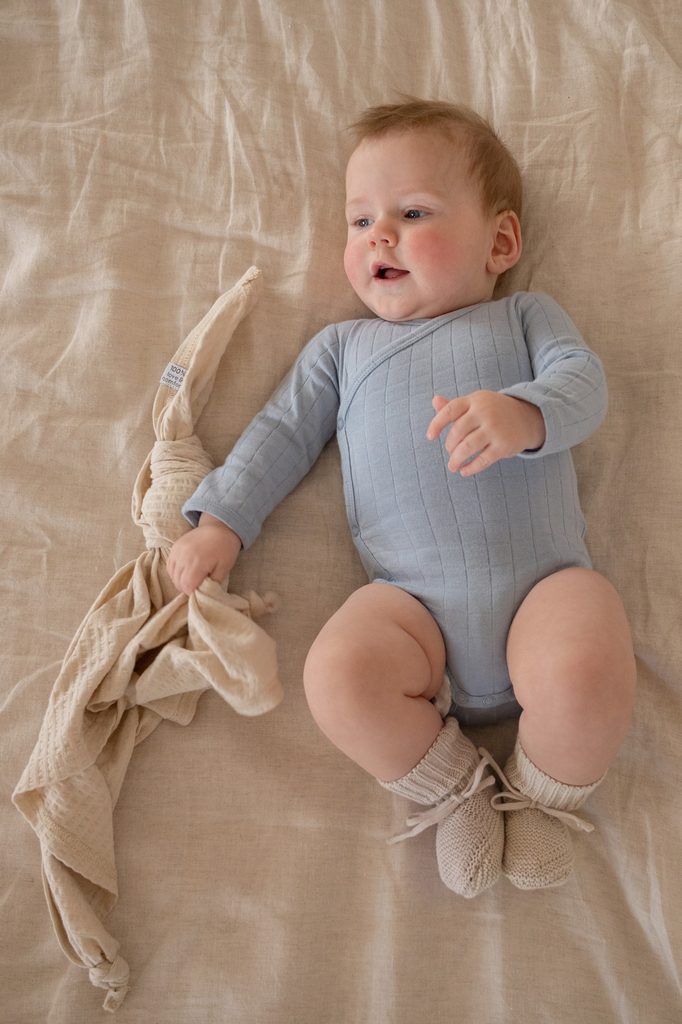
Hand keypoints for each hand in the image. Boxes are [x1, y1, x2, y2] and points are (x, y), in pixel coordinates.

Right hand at [167, 514, 242, 594]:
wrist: (219, 526)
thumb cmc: (225, 548)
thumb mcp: (225, 568)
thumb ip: (213, 582)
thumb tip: (203, 591)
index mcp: (198, 562)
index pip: (187, 586)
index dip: (192, 592)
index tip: (199, 591)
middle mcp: (184, 556)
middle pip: (178, 581)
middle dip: (186, 587)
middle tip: (196, 586)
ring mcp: (178, 550)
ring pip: (172, 574)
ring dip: (179, 580)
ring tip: (190, 579)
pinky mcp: (175, 546)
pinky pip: (170, 564)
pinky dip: (175, 571)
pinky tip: (184, 571)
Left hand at [426, 390, 545, 475]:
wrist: (527, 418)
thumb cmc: (494, 411)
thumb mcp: (476, 404)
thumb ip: (455, 405)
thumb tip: (434, 400)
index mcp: (475, 400)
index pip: (450, 410)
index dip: (436, 424)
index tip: (430, 437)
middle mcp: (485, 412)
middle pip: (457, 432)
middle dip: (450, 446)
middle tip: (450, 452)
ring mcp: (495, 429)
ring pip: (467, 448)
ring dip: (456, 460)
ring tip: (452, 466)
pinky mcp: (503, 446)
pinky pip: (482, 460)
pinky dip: (470, 468)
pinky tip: (464, 471)